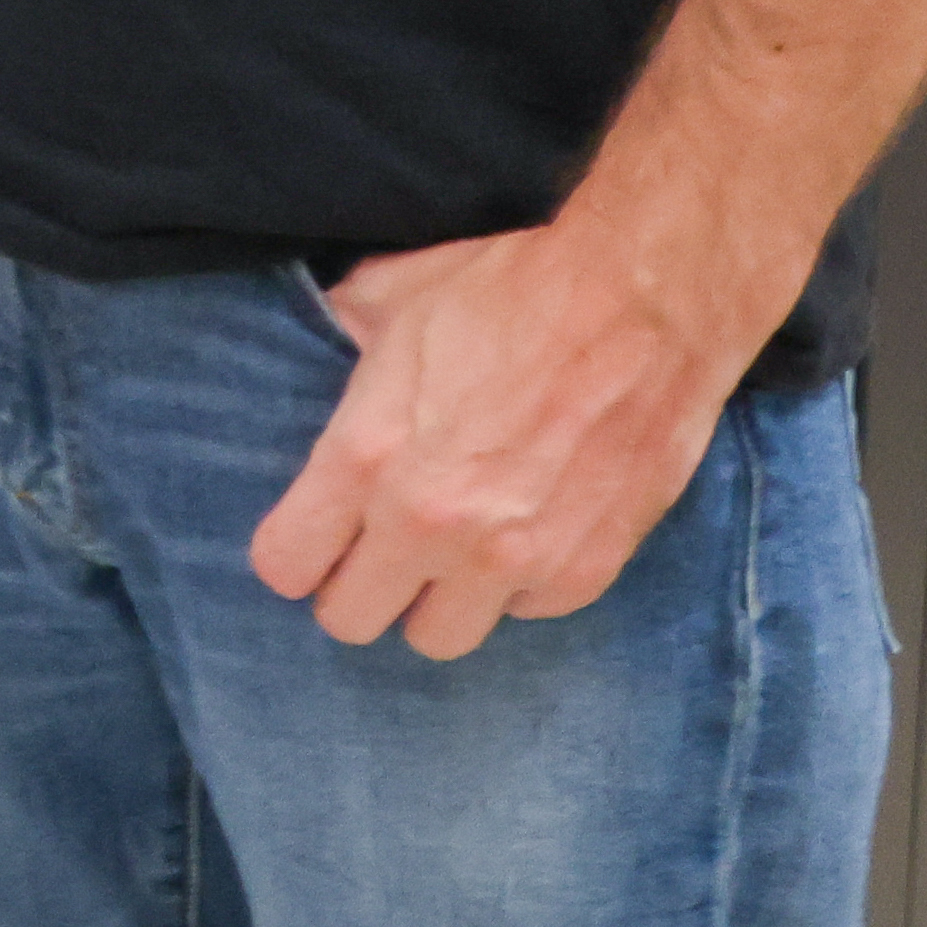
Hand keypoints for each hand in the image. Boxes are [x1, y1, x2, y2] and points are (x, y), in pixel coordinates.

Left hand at [245, 215, 769, 658]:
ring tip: (449, 553)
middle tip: (375, 551)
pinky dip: (517, 585)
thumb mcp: (395, 296)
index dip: (292, 552)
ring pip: (438, 637)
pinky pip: (524, 611)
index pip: (283, 565)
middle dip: (354, 587)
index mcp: (365, 455)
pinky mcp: (582, 569)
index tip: (311, 537)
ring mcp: (510, 557)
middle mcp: (429, 523)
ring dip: (435, 599)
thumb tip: (326, 326)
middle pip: (349, 620)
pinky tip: (524, 533)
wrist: (643, 298)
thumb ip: (344, 331)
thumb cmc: (514, 289)